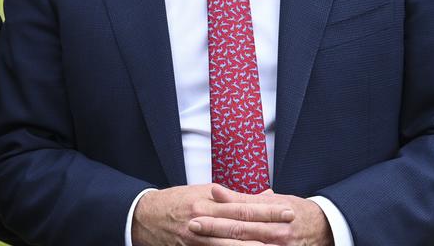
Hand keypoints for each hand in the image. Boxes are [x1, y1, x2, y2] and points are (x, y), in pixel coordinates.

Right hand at [131, 184, 295, 245]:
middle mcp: (203, 220)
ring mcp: (196, 240)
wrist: (143, 217)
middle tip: (290, 229)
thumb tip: (261, 196)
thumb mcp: (201, 192)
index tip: (287, 209)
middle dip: (267, 229)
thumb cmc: (175, 202)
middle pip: (241, 227)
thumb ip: (230, 197)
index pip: (243, 206)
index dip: (266, 209)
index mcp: (207, 201)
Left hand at [187, 186, 333, 245]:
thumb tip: (215, 190)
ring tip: (201, 241)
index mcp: (274, 213)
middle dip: (215, 229)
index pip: (242, 212)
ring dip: (222, 244)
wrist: (326, 228)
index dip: (219, 211)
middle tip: (192, 225)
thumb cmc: (296, 211)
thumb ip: (242, 198)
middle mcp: (277, 232)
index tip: (197, 211)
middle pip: (241, 230)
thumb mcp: (273, 200)